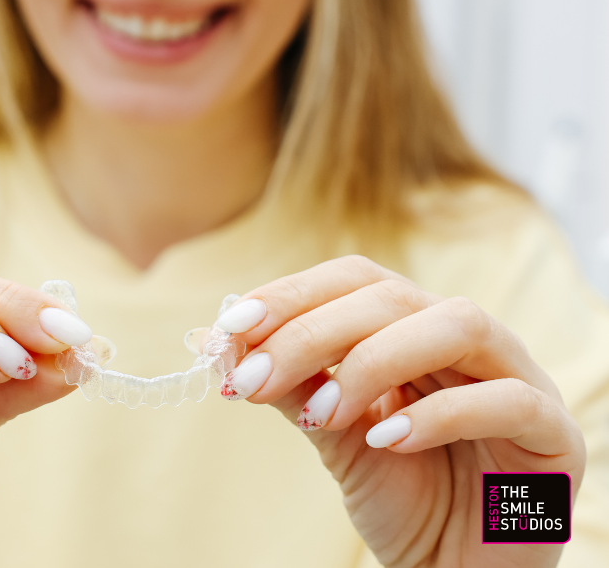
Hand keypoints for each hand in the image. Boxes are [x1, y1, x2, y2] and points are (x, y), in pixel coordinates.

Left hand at [216, 256, 584, 567]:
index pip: (354, 279)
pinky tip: (386, 443)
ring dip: (374, 362)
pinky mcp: (554, 433)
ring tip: (323, 414)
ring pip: (457, 325)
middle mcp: (464, 338)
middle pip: (392, 297)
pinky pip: (508, 400)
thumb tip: (217, 341)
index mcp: (411, 325)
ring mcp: (517, 377)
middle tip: (253, 378)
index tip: (230, 329)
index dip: (291, 294)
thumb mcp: (330, 431)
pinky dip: (441, 413)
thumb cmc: (397, 493)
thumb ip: (288, 383)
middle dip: (312, 332)